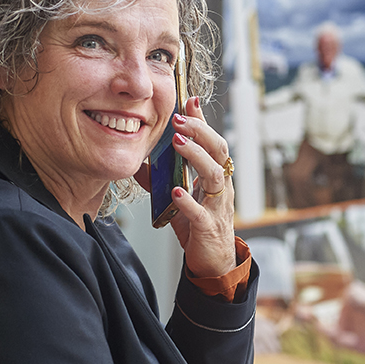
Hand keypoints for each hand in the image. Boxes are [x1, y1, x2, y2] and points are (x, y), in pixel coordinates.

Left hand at [134, 96, 235, 277]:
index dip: (202, 121)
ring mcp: (218, 206)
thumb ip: (166, 177)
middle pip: (219, 151)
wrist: (214, 263)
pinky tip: (176, 192)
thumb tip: (142, 159)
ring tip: (178, 144)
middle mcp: (221, 187)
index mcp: (216, 176)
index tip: (189, 100)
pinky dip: (188, 201)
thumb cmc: (199, 226)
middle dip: (200, 132)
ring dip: (196, 157)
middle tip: (179, 120)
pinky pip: (201, 212)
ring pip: (215, 176)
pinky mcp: (209, 227)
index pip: (212, 141)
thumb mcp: (182, 196)